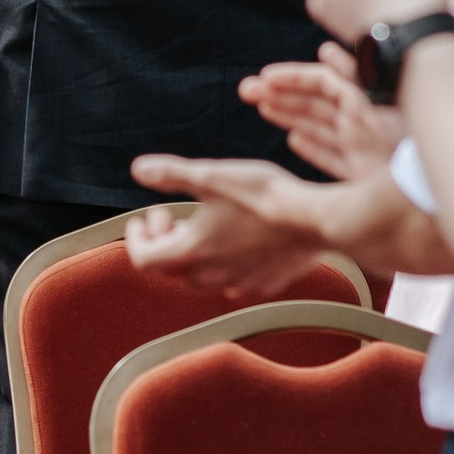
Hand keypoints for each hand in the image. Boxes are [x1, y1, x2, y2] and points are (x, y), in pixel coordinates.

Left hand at [125, 156, 337, 299]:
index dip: (137, 239)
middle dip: (165, 241)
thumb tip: (138, 169)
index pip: (144, 260)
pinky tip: (238, 240)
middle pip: (171, 268)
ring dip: (194, 253)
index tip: (144, 218)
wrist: (316, 219)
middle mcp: (211, 276)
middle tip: (174, 215)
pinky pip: (234, 280)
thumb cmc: (263, 195)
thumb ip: (171, 173)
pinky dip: (225, 262)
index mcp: (192, 252)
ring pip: (202, 277)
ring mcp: (239, 283)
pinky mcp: (265, 284)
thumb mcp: (212, 176)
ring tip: (206, 225)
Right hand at [240, 47, 399, 181]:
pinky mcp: (364, 176)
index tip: (264, 78)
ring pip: (320, 127)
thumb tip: (325, 51)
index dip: (293, 77)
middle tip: (245, 91)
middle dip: (282, 94)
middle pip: (317, 103)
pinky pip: (334, 158)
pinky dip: (313, 148)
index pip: (324, 83)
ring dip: (290, 115)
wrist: (429, 196)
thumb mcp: (379, 106)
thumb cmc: (407, 145)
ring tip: (262, 107)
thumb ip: (354, 77)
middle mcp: (364, 124)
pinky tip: (295, 139)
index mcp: (367, 104)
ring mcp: (364, 150)